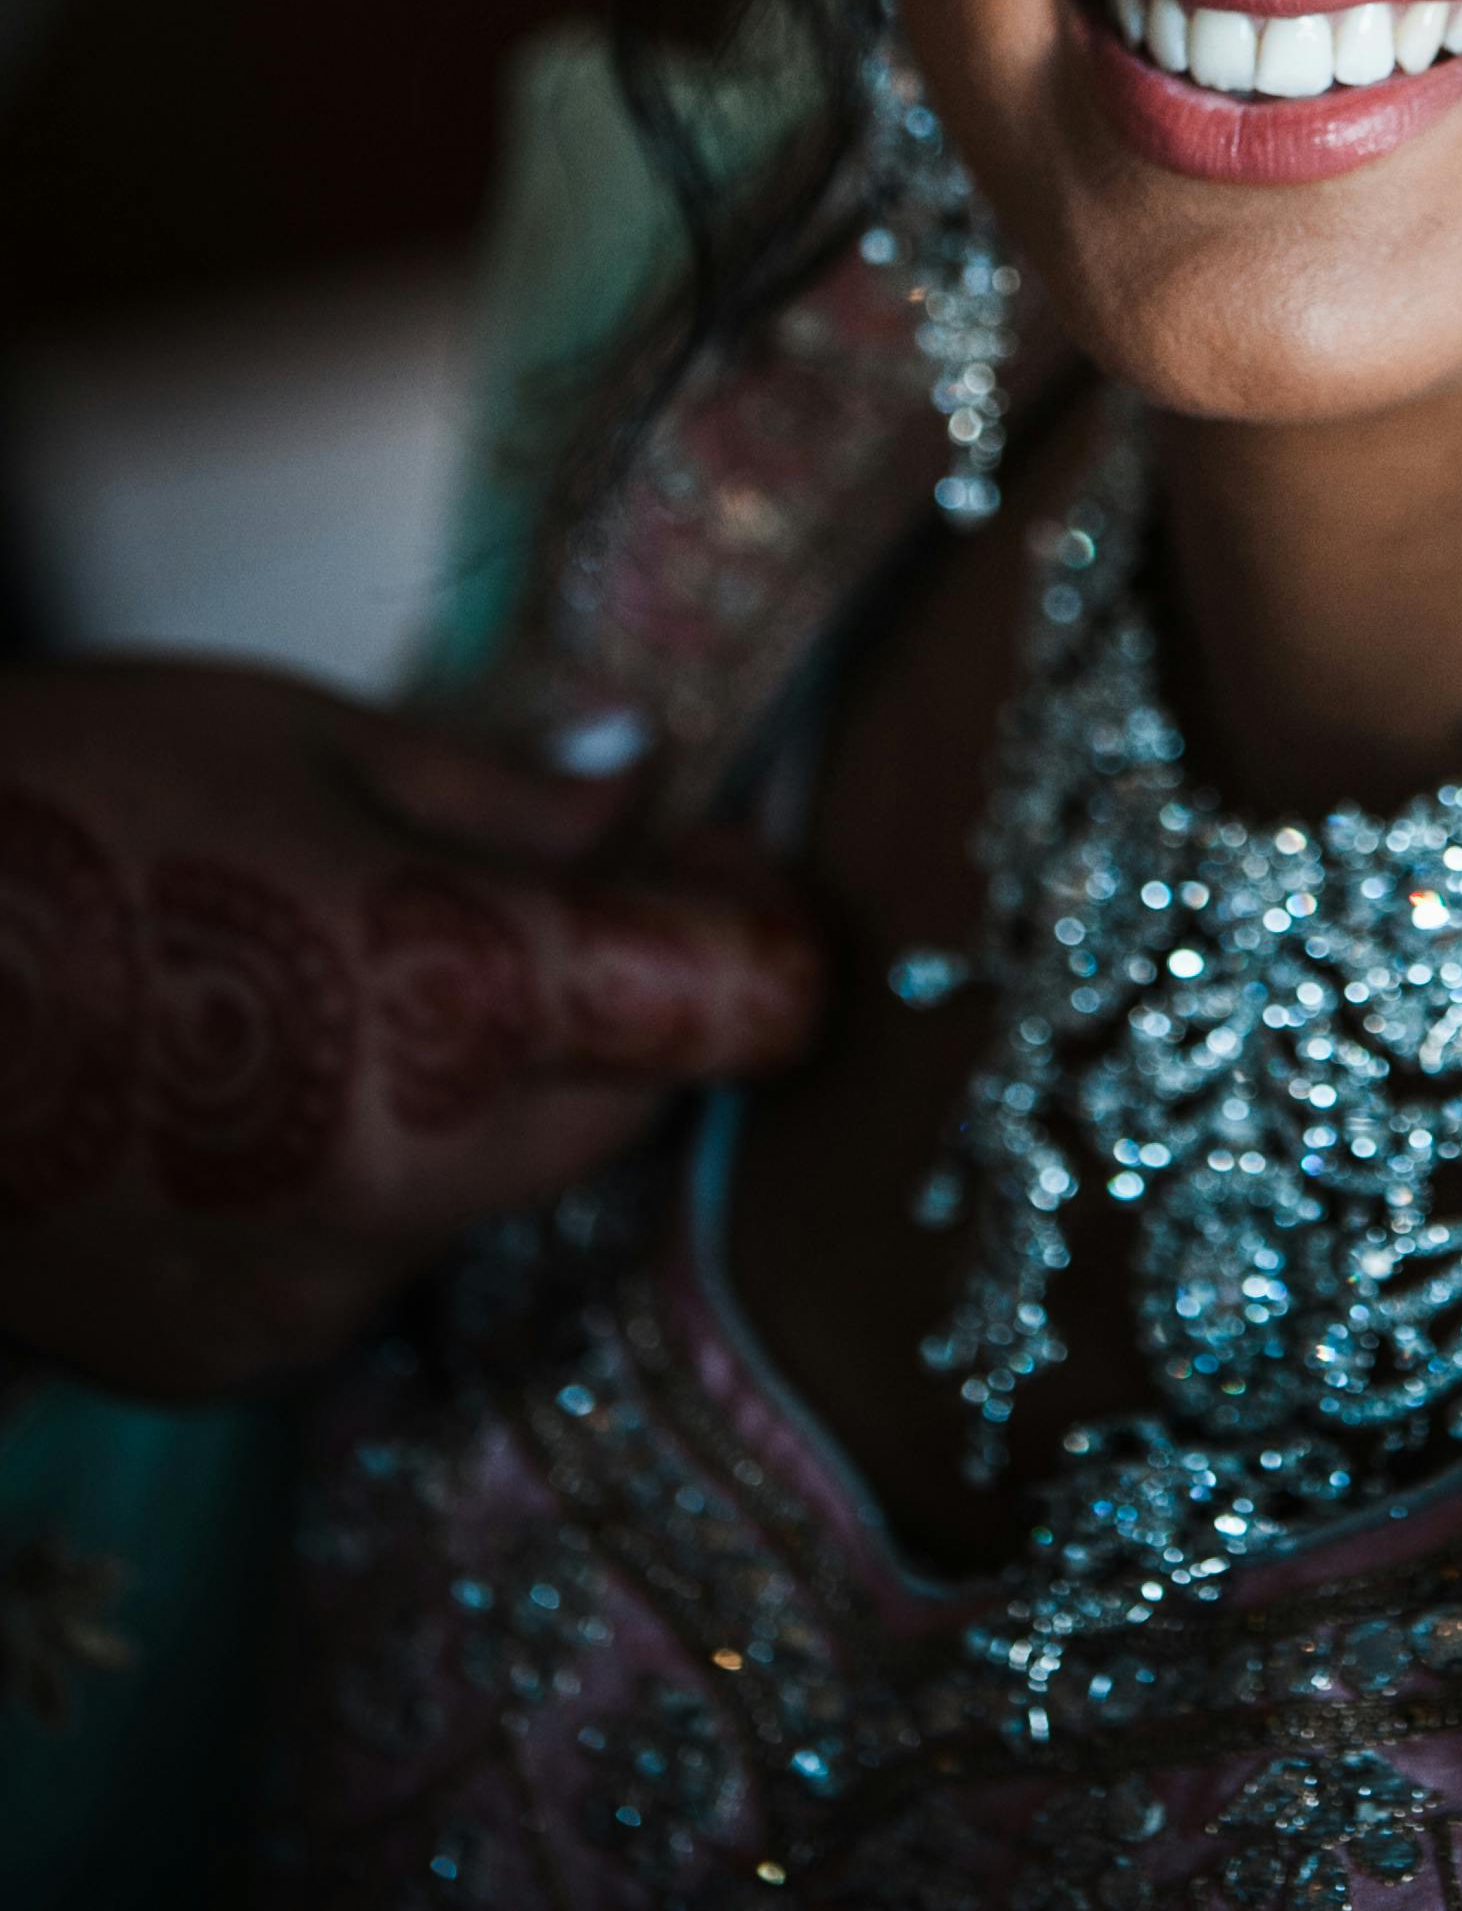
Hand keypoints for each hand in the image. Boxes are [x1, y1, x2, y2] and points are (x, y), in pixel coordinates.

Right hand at [0, 657, 824, 1397]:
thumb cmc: (37, 815)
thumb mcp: (287, 737)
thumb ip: (495, 790)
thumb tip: (635, 782)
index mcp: (458, 998)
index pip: (738, 1003)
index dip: (759, 924)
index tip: (726, 865)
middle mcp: (415, 1180)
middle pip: (630, 1103)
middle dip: (623, 1001)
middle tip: (565, 885)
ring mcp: (315, 1291)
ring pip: (499, 1185)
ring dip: (482, 1090)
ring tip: (334, 964)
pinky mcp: (226, 1354)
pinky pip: (373, 1254)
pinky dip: (362, 1173)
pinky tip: (244, 1074)